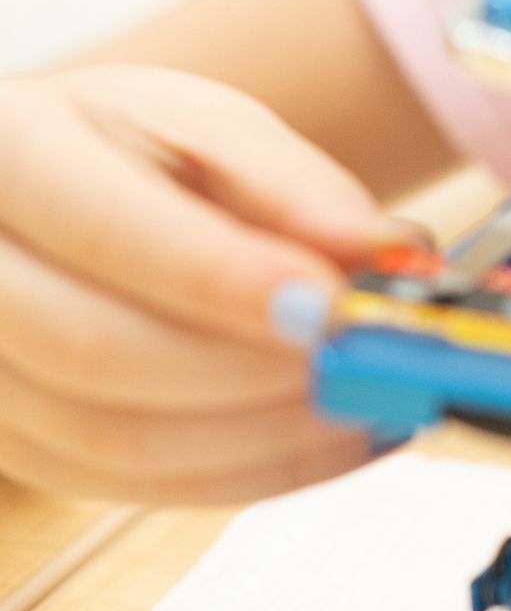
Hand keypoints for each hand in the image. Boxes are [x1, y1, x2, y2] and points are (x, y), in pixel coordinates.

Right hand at [0, 67, 393, 504]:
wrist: (55, 196)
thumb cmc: (127, 149)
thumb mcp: (206, 126)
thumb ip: (290, 184)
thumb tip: (373, 249)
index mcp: (3, 148)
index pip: (105, 230)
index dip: (221, 279)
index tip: (333, 308)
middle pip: (97, 351)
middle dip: (255, 373)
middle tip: (372, 366)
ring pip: (110, 440)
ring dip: (263, 438)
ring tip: (369, 404)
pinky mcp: (10, 444)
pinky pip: (123, 485)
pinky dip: (241, 472)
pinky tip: (323, 440)